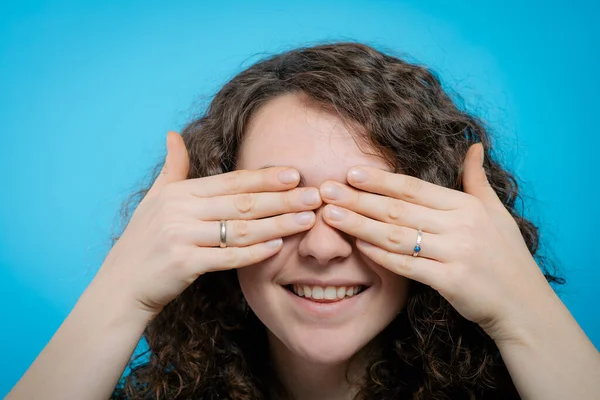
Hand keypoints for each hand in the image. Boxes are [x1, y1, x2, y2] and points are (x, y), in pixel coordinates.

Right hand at [97, 131, 321, 317]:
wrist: (121, 285)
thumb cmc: (143, 240)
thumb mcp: (155, 199)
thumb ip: (172, 168)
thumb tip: (173, 134)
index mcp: (180, 193)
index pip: (232, 182)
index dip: (265, 177)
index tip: (295, 174)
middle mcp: (181, 210)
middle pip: (242, 203)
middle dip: (282, 199)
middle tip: (314, 195)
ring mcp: (181, 236)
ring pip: (240, 229)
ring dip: (278, 224)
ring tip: (306, 219)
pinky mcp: (183, 264)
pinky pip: (227, 257)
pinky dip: (254, 253)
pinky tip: (278, 246)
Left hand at [319, 143, 554, 340]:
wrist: (523, 303)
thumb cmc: (506, 254)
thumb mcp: (495, 211)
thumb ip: (477, 179)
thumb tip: (474, 146)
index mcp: (466, 206)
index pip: (414, 188)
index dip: (381, 180)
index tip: (351, 173)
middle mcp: (460, 226)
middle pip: (398, 209)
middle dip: (358, 199)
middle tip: (327, 190)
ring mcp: (455, 254)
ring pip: (397, 235)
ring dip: (360, 225)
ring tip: (332, 215)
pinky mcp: (450, 281)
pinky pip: (407, 266)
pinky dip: (381, 255)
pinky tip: (358, 246)